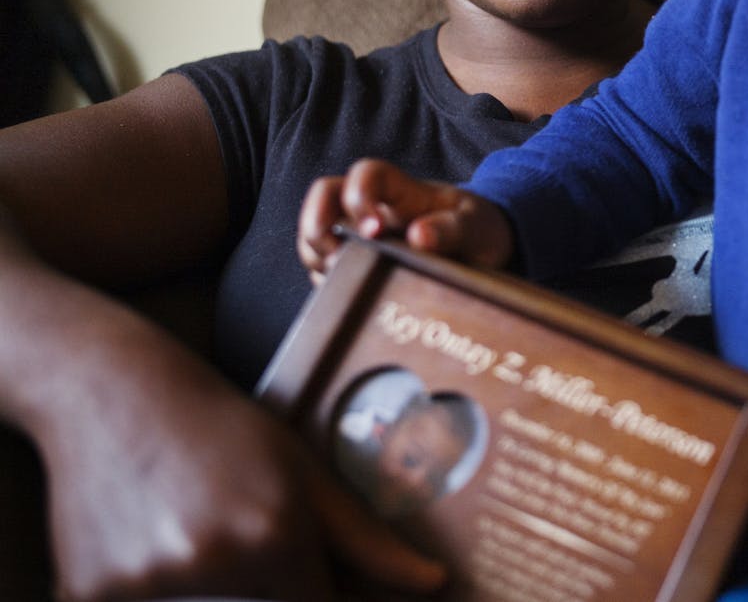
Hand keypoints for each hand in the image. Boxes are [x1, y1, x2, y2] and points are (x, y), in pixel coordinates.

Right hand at [40, 328, 444, 601]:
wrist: (109, 391)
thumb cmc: (222, 428)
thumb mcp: (303, 471)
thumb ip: (367, 540)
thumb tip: (435, 583)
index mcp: (276, 534)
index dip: (324, 597)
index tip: (316, 579)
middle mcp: (213, 563)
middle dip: (266, 588)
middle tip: (240, 527)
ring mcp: (146, 584)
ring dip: (207, 592)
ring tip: (192, 525)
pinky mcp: (88, 597)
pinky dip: (153, 591)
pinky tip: (150, 536)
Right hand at [299, 158, 514, 278]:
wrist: (483, 249)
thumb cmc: (476, 229)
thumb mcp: (476, 227)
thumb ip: (451, 230)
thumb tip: (419, 238)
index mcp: (400, 189)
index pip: (365, 174)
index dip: (359, 197)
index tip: (374, 232)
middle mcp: (371, 207)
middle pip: (323, 198)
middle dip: (317, 227)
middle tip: (338, 261)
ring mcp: (359, 233)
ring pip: (316, 234)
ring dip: (317, 257)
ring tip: (345, 281)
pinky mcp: (357, 262)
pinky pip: (325, 268)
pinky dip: (329, 283)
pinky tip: (350, 297)